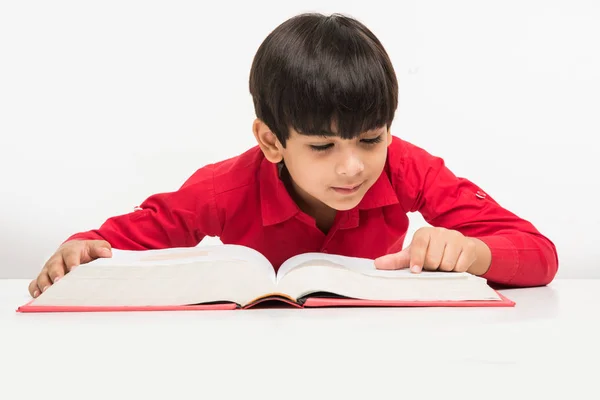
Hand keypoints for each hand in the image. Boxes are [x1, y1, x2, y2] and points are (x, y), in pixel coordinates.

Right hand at [28, 240, 112, 297]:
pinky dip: (35, 289)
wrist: (72, 251)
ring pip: (42, 275)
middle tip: (58, 282)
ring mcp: (48, 269)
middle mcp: (56, 260)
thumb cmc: (84, 251)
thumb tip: (107, 253)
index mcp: (70, 251)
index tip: (74, 269)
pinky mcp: (43, 277)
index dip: (72, 262)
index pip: (70, 255)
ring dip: (44, 284)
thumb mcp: (95, 247)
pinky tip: (39, 296)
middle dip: (55, 274)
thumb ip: (101, 248)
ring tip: (47, 292)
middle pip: (54, 266)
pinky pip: (35, 283)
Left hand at [374, 227, 490, 273]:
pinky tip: (455, 264)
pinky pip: (461, 266)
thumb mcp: (413, 255)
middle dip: (433, 267)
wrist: (458, 248)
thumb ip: (396, 260)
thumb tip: (377, 265)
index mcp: (423, 233)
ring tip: (443, 264)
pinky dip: (457, 270)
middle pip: (433, 260)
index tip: (416, 270)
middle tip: (434, 265)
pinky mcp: (468, 246)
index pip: (418, 246)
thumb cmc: (432, 252)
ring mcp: (455, 238)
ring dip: (445, 270)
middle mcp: (439, 232)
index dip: (417, 260)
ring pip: (447, 264)